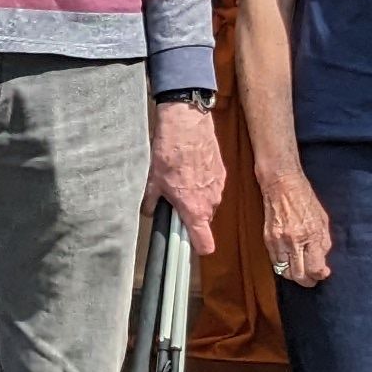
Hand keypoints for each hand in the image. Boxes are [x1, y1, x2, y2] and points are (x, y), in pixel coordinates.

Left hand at [148, 98, 225, 254]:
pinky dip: (203, 182)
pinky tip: (190, 168)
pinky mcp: (222, 173)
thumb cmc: (170, 153)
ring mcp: (219, 187)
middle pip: (203, 220)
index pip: (205, 243)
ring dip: (197, 197)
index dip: (198, 247)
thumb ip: (152, 203)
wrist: (187, 124)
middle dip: (191, 214)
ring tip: (181, 179)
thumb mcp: (153, 181)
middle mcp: (211, 202)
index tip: (190, 246)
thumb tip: (149, 212)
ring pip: (208, 202)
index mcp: (194, 210)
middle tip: (175, 199)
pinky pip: (212, 187)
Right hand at [256, 163, 331, 288]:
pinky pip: (275, 262)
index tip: (323, 273)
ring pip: (285, 272)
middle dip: (307, 281)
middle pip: (298, 275)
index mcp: (311, 235)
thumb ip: (324, 244)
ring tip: (301, 270)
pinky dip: (283, 266)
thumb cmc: (306, 200)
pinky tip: (290, 262)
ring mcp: (278, 241)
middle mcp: (293, 241)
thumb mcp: (323, 220)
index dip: (320, 275)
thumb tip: (323, 265)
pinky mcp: (267, 239)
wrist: (282, 184)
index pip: (315, 268)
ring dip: (294, 275)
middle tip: (312, 278)